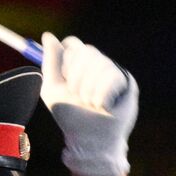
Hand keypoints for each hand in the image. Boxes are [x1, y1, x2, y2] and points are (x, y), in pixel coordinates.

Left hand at [40, 33, 138, 175]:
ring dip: (88, 88)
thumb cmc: (71, 118)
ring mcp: (112, 73)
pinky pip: (111, 75)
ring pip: (100, 62)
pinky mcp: (127, 83)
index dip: (66, 56)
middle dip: (76, 75)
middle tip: (76, 94)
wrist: (90, 140)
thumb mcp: (52, 90)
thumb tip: (48, 35)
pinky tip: (102, 105)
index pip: (73, 44)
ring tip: (89, 104)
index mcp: (78, 66)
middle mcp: (96, 66)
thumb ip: (50, 63)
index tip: (64, 75)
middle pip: (86, 50)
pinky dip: (101, 93)